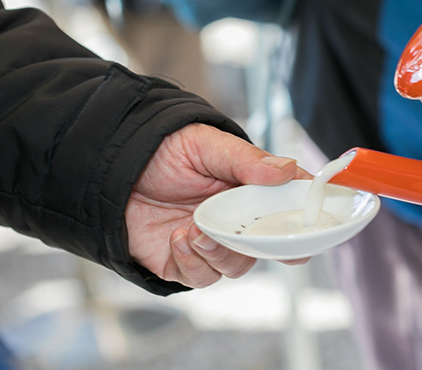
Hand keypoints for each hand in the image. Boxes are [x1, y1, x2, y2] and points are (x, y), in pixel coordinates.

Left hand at [126, 123, 310, 288]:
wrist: (107, 167)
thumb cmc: (160, 150)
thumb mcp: (205, 144)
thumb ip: (246, 160)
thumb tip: (288, 170)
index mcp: (250, 191)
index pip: (289, 210)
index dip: (305, 221)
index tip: (314, 224)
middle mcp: (235, 221)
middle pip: (269, 247)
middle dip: (264, 246)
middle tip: (250, 233)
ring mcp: (211, 243)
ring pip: (236, 266)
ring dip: (220, 252)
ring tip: (195, 231)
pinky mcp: (183, 263)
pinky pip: (201, 276)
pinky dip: (192, 261)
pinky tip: (178, 238)